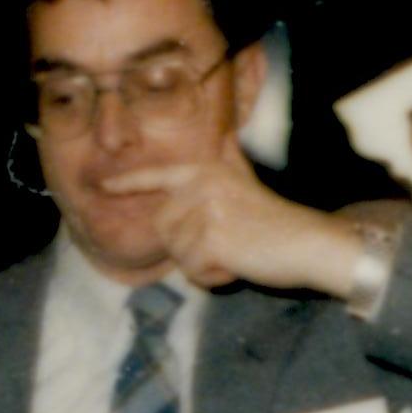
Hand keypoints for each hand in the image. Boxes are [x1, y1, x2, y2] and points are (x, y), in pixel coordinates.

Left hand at [106, 154, 364, 297]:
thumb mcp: (248, 180)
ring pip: (177, 254)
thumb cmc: (276, 219)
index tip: (103, 185)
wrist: (309, 242)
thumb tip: (226, 134)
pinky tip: (238, 266)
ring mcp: (204, 212)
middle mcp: (200, 186)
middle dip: (189, 247)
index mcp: (205, 171)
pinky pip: (192, 272)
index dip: (128, 182)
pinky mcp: (211, 240)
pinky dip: (213, 278)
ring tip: (236, 252)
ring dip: (203, 264)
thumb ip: (230, 160)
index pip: (158, 176)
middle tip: (228, 243)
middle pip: (164, 228)